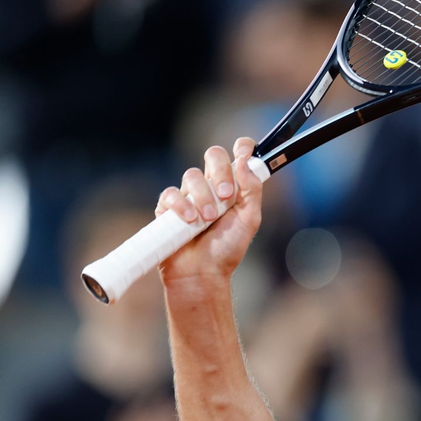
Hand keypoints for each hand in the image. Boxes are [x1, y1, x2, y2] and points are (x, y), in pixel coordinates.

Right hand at [156, 138, 263, 284]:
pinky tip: (190, 220)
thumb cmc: (227, 249)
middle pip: (213, 156)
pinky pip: (171, 194)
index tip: (243, 152)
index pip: (237, 156)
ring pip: (192, 175)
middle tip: (226, 195)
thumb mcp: (249, 219)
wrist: (203, 272)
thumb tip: (245, 161)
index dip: (241, 148)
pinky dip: (181, 205)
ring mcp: (189, 195)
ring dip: (203, 197)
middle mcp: (211, 186)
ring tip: (207, 219)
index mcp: (233, 187)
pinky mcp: (168, 207)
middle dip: (221, 171)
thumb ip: (252, 190)